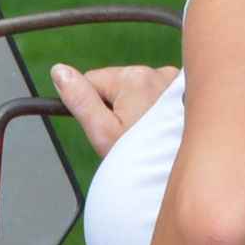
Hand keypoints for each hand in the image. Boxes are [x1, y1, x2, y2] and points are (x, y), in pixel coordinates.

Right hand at [49, 61, 179, 154]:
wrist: (177, 174)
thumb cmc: (142, 158)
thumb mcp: (103, 132)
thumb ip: (80, 99)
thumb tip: (59, 70)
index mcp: (134, 78)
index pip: (93, 80)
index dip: (95, 107)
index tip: (110, 127)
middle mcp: (158, 72)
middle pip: (118, 85)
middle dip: (118, 108)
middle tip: (130, 136)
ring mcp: (175, 82)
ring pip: (138, 90)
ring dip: (138, 109)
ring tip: (147, 135)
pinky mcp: (186, 92)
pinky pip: (157, 95)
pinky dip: (156, 110)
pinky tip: (161, 130)